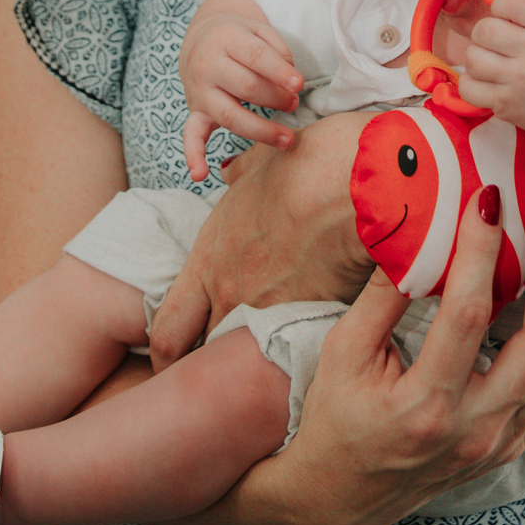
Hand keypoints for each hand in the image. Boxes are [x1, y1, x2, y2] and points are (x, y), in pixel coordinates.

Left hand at [150, 111, 373, 369]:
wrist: (359, 183)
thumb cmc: (312, 163)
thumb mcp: (264, 160)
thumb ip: (242, 175)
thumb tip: (232, 172)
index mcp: (209, 257)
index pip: (166, 333)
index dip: (167, 356)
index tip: (178, 363)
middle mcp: (228, 293)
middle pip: (204, 356)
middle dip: (214, 363)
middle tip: (231, 364)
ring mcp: (267, 314)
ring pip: (247, 361)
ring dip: (256, 361)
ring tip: (276, 358)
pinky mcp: (307, 324)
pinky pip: (293, 354)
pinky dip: (298, 355)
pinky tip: (314, 345)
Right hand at [158, 195, 524, 524]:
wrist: (342, 493)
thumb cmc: (335, 414)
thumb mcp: (344, 349)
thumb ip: (385, 292)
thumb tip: (422, 228)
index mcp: (424, 407)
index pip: (467, 315)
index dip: (481, 250)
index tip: (486, 201)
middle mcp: (476, 429)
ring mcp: (505, 441)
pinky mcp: (519, 443)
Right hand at [179, 0, 304, 179]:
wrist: (203, 38)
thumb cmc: (241, 37)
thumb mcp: (259, 30)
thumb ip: (278, 51)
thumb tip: (292, 83)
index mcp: (226, 38)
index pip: (255, 56)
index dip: (279, 71)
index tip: (299, 84)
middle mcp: (208, 65)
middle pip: (246, 87)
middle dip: (276, 98)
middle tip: (294, 103)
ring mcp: (199, 92)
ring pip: (229, 115)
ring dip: (261, 130)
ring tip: (286, 138)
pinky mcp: (196, 112)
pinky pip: (190, 136)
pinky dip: (193, 156)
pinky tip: (200, 175)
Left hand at [459, 0, 524, 139]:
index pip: (513, 1)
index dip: (502, 4)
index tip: (507, 16)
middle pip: (485, 29)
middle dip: (486, 31)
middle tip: (497, 40)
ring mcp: (520, 81)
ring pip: (473, 57)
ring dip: (478, 56)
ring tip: (492, 61)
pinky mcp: (506, 104)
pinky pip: (467, 87)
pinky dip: (471, 82)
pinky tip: (486, 80)